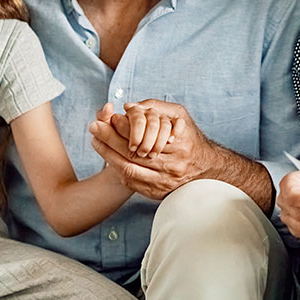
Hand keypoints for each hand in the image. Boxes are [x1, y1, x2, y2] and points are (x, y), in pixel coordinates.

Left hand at [89, 99, 211, 199]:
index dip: (123, 126)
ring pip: (129, 169)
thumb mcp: (180, 116)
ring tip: (95, 140)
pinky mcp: (157, 193)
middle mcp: (173, 165)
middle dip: (110, 138)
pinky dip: (116, 168)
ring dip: (108, 154)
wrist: (205, 168)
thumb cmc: (189, 137)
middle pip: (133, 152)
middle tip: (94, 126)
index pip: (144, 134)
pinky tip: (107, 156)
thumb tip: (129, 106)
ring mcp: (164, 182)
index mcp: (180, 144)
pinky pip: (131, 181)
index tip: (108, 117)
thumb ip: (157, 108)